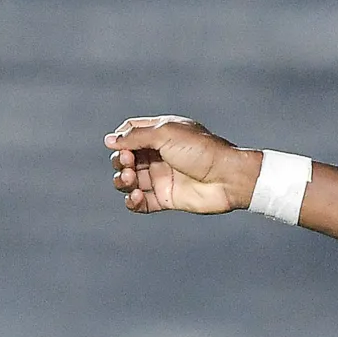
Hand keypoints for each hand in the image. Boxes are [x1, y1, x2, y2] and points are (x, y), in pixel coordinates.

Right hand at [106, 116, 260, 213]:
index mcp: (160, 134)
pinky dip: (132, 201)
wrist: (227, 177)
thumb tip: (109, 140)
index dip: (120, 139)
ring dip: (123, 180)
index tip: (120, 145)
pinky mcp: (166, 198)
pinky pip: (140, 203)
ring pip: (129, 180)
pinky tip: (136, 197)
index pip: (130, 133)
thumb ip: (136, 136)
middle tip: (129, 164)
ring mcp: (161, 177)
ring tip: (131, 180)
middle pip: (125, 158)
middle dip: (120, 161)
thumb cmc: (201, 150)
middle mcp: (159, 155)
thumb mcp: (166, 133)